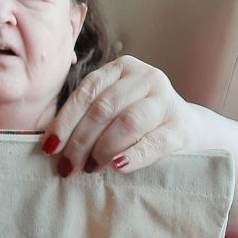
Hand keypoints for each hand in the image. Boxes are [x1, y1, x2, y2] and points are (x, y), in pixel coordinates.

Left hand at [41, 56, 194, 176]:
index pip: (87, 92)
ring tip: (91, 169)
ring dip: (103, 149)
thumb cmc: (138, 123)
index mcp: (122, 68)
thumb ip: (87, 118)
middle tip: (68, 167)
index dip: (65, 121)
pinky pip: (153, 143)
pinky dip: (132, 156)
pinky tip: (118, 167)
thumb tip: (51, 145)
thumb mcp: (113, 110)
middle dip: (80, 141)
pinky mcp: (180, 126)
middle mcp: (146, 78)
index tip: (49, 147)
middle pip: (104, 109)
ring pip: (127, 123)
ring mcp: (165, 100)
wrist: (187, 129)